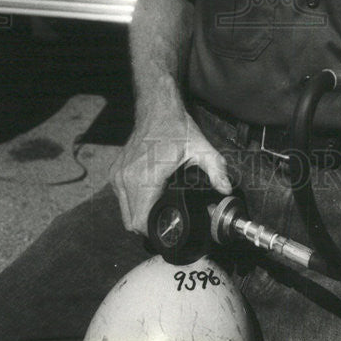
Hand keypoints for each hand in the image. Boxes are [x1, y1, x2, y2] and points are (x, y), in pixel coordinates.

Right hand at [109, 98, 232, 234]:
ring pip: (124, 212)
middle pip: (130, 222)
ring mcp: (118, 175)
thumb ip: (216, 170)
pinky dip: (132, 203)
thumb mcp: (201, 148)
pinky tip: (148, 196)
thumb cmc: (177, 128)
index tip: (168, 229)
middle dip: (148, 227)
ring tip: (158, 210)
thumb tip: (226, 190)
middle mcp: (127, 179)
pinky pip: (121, 199)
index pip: (141, 222)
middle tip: (166, 222)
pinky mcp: (115, 172)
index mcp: (146, 178)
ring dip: (139, 215)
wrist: (157, 109)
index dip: (154, 232)